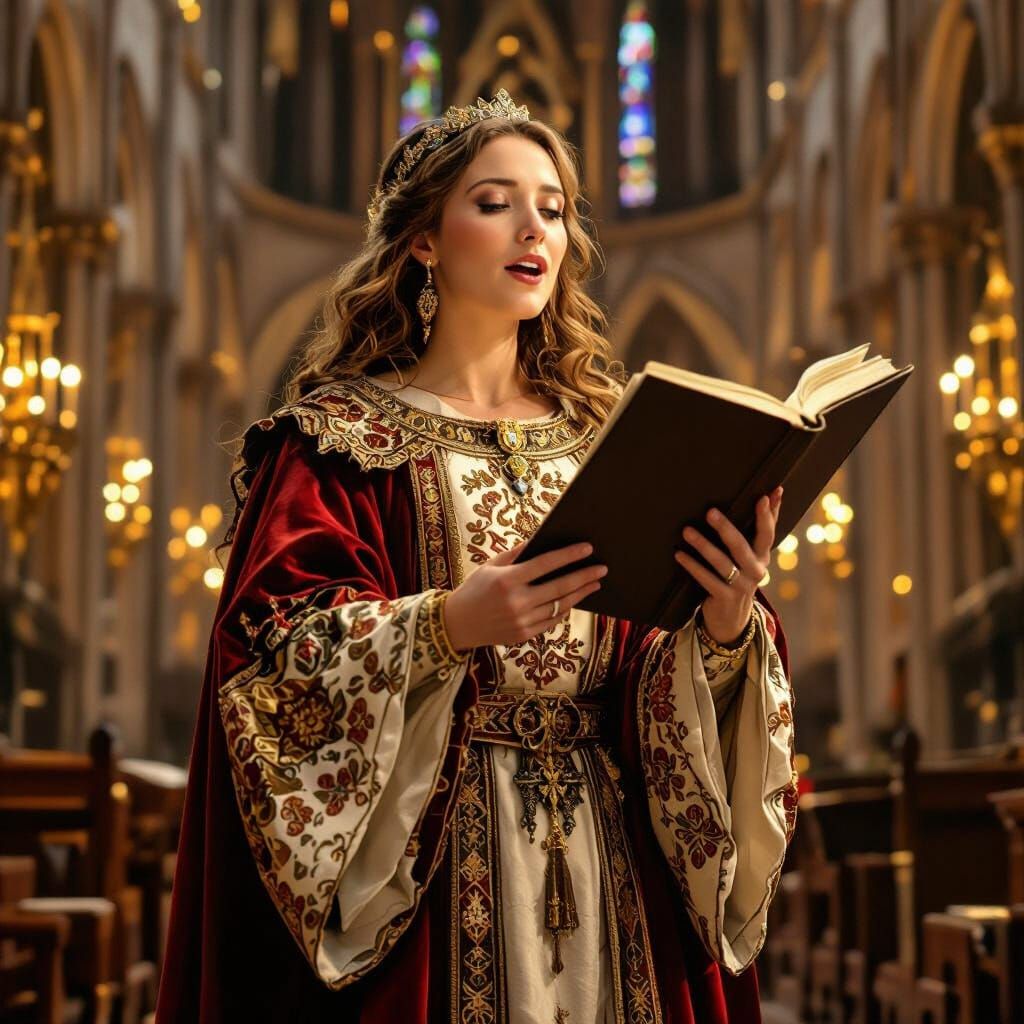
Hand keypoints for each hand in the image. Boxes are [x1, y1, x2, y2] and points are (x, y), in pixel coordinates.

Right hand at [443, 541, 606, 650]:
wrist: (456, 625)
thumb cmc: (474, 589)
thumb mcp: (490, 566)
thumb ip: (516, 553)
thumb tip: (543, 539)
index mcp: (507, 580)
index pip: (546, 564)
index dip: (569, 555)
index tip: (587, 548)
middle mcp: (516, 602)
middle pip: (560, 586)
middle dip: (584, 576)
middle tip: (602, 568)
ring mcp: (522, 621)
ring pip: (560, 605)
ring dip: (580, 593)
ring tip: (595, 583)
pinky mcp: (524, 635)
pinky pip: (552, 621)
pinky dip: (565, 609)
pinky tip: (574, 599)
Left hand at [674, 486, 783, 644]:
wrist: (732, 619)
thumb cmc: (738, 577)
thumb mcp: (750, 556)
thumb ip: (758, 529)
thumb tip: (772, 492)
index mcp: (762, 557)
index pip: (768, 533)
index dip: (769, 515)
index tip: (766, 496)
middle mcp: (756, 571)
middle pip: (741, 546)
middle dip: (726, 528)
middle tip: (710, 512)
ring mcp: (741, 586)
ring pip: (722, 563)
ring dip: (703, 546)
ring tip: (687, 531)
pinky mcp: (725, 598)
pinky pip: (707, 579)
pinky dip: (693, 566)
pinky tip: (680, 554)